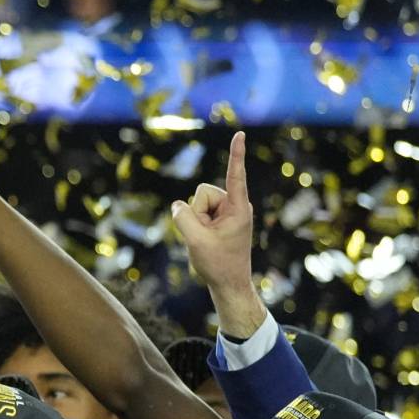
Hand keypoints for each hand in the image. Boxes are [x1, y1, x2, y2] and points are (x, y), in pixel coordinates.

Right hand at [170, 132, 254, 295]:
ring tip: (207, 240)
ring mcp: (228, 213)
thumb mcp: (195, 240)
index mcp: (237, 208)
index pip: (235, 175)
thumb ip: (182, 216)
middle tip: (205, 236)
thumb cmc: (218, 264)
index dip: (236, 154)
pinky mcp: (222, 219)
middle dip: (196, 212)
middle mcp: (235, 206)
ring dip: (196, 221)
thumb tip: (177, 205)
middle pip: (202, 193)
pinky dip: (197, 225)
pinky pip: (199, 213)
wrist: (229, 285)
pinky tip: (206, 241)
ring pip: (198, 203)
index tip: (240, 134)